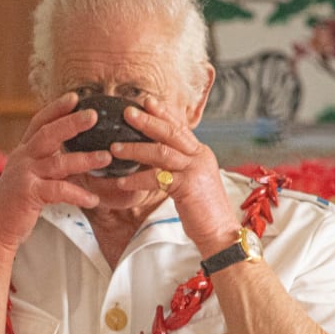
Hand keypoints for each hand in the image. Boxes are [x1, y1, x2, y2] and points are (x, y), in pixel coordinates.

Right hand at [0, 93, 111, 251]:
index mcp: (23, 152)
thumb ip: (45, 163)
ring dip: (84, 159)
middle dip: (71, 123)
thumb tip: (70, 155)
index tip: (75, 97)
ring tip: (106, 157)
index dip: (56, 109)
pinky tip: (94, 199)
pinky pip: (59, 191)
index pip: (39, 122)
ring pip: (58, 162)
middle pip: (48, 134)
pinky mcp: (28, 194)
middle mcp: (22, 159)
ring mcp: (24, 175)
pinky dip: (78, 195)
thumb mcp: (28, 176)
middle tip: (93, 115)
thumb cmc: (16, 204)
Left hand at [110, 96, 240, 255]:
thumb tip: (155, 156)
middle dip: (148, 121)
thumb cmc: (202, 210)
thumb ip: (178, 166)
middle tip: (127, 112)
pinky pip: (157, 178)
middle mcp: (200, 157)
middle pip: (171, 132)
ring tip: (114, 148)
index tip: (146, 101)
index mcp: (200, 153)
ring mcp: (195, 170)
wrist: (220, 232)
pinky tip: (122, 182)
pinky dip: (137, 179)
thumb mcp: (192, 181)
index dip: (163, 113)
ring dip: (135, 148)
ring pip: (161, 151)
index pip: (180, 127)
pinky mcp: (188, 186)